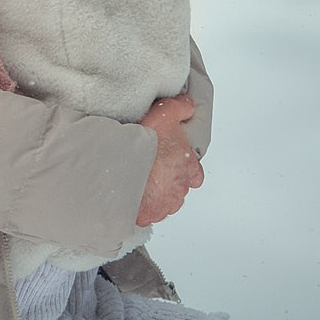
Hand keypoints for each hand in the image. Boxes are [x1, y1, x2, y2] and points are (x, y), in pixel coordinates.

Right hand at [134, 94, 203, 226]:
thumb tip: (188, 105)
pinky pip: (146, 212)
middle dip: (166, 180)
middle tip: (150, 169)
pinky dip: (139, 205)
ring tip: (137, 180)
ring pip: (162, 200)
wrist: (125, 168)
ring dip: (153, 193)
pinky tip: (129, 193)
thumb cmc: (146, 146)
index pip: (194, 171)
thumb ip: (179, 109)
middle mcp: (180, 188)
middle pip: (177, 186)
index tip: (173, 160)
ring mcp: (165, 204)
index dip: (184, 165)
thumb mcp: (165, 115)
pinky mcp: (149, 215)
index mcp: (188, 167)